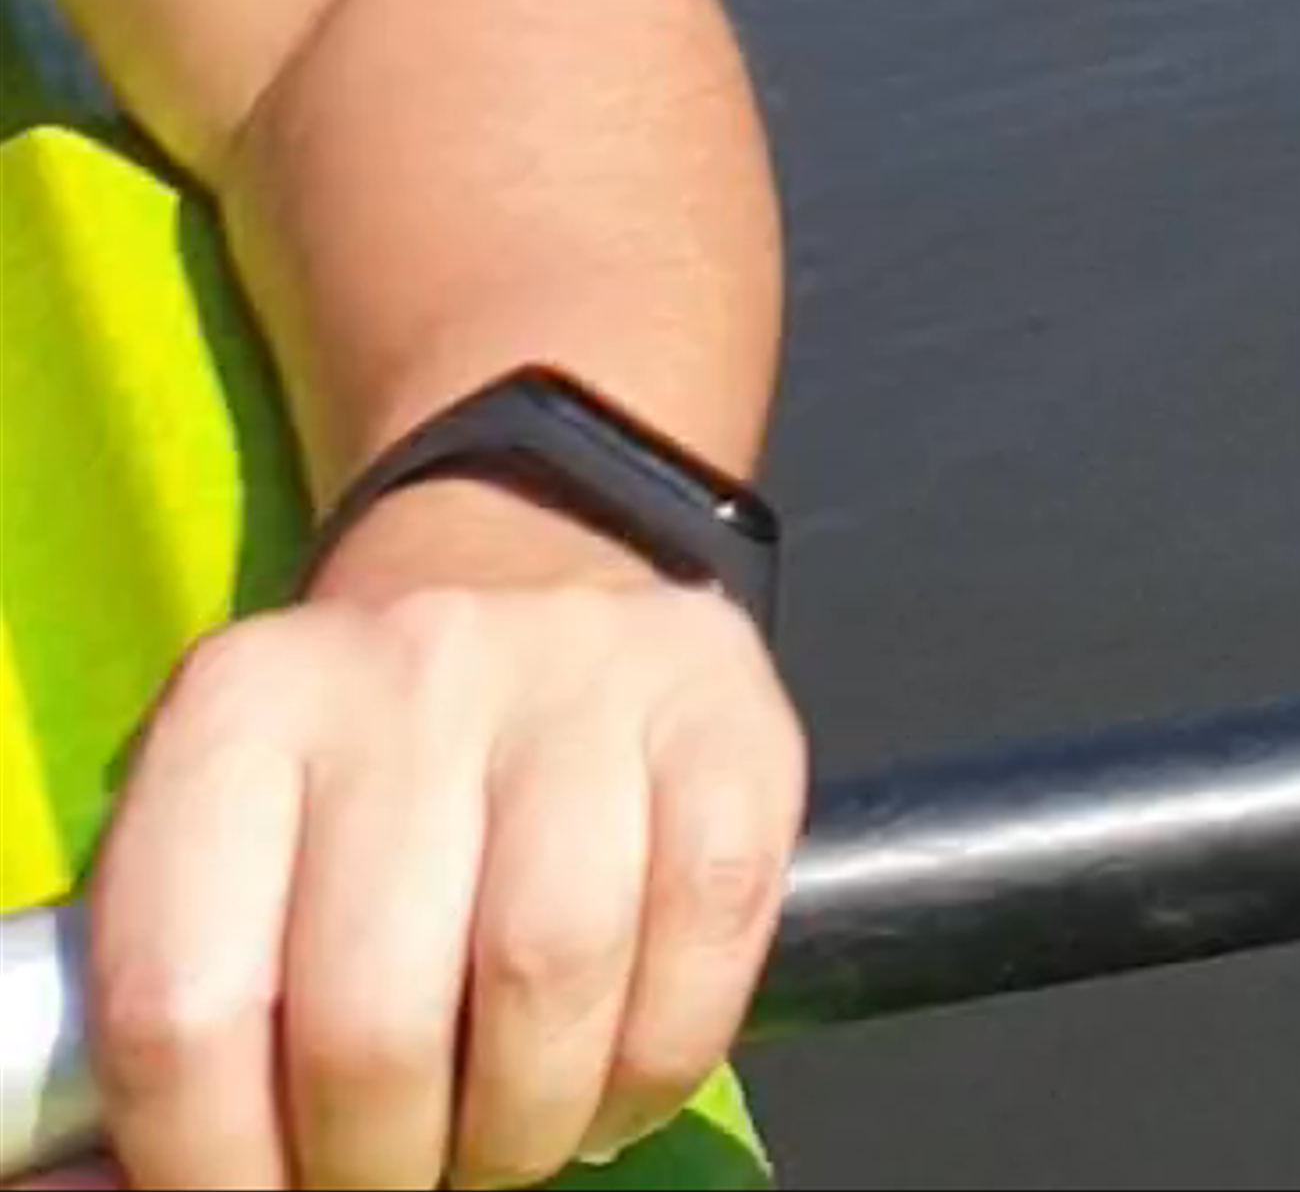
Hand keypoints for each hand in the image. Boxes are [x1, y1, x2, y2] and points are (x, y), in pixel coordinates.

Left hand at [79, 491, 803, 1190]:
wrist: (520, 578)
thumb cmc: (352, 780)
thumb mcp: (217, 860)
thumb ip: (164, 1026)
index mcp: (239, 710)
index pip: (181, 1008)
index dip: (212, 1170)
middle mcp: (407, 665)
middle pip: (372, 1023)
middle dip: (380, 1169)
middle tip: (392, 1172)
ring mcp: (579, 672)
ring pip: (547, 979)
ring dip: (523, 1128)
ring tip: (503, 1131)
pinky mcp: (723, 703)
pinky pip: (704, 931)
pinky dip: (659, 1058)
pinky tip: (613, 1063)